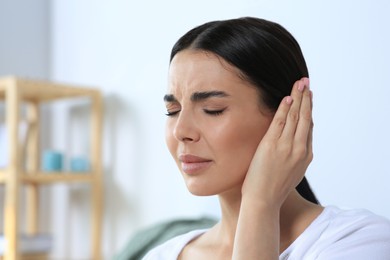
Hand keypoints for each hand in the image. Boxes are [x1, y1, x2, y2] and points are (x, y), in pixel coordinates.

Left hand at [241, 77, 312, 207]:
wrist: (263, 201)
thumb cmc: (273, 189)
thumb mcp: (291, 173)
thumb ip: (295, 158)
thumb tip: (293, 146)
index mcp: (306, 156)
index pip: (309, 128)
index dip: (309, 111)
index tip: (308, 99)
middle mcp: (299, 149)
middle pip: (305, 118)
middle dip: (306, 99)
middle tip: (307, 83)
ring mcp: (286, 146)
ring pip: (295, 117)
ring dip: (298, 98)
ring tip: (299, 84)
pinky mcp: (272, 145)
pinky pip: (280, 122)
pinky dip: (284, 108)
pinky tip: (287, 97)